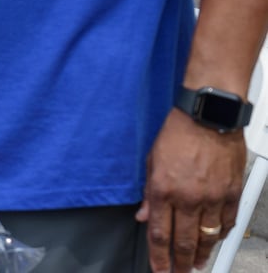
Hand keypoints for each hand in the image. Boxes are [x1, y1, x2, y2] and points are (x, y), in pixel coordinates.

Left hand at [136, 109, 245, 270]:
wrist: (208, 118)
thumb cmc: (177, 134)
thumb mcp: (152, 161)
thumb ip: (149, 194)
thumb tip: (144, 217)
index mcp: (163, 190)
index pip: (159, 234)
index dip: (158, 258)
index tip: (159, 270)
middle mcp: (188, 198)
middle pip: (183, 242)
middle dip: (179, 263)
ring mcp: (212, 198)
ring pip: (207, 238)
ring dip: (201, 254)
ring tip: (196, 263)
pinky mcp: (231, 194)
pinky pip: (227, 223)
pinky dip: (220, 235)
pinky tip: (215, 241)